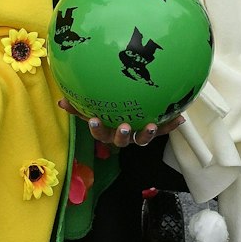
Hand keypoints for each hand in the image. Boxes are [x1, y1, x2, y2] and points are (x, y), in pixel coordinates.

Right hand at [58, 99, 183, 146]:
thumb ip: (78, 106)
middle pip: (121, 140)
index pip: (100, 132)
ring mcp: (138, 134)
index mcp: (108, 130)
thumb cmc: (108, 110)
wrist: (134, 109)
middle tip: (123, 126)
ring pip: (142, 139)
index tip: (93, 119)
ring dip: (147, 134)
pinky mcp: (154, 131)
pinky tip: (180, 117)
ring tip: (151, 125)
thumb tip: (60, 101)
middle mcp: (123, 135)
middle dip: (121, 135)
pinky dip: (171, 124)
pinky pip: (163, 129)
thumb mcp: (93, 107)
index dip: (97, 128)